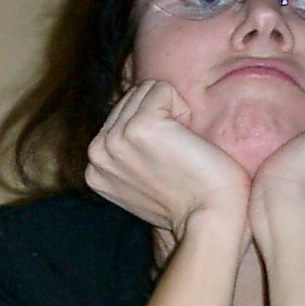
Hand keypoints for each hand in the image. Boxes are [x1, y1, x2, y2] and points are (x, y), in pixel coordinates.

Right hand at [85, 81, 249, 240]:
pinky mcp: (138, 128)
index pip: (120, 115)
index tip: (164, 164)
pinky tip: (185, 141)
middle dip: (160, 117)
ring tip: (179, 149)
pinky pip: (162, 89)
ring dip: (171, 113)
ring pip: (145, 90)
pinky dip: (182, 108)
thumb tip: (131, 121)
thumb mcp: (142, 179)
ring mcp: (114, 140)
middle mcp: (96, 153)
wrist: (211, 216)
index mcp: (93, 167)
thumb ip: (127, 154)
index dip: (152, 130)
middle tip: (174, 156)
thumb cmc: (190, 199)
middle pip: (131, 98)